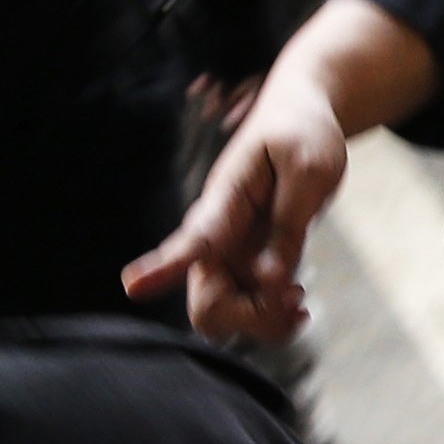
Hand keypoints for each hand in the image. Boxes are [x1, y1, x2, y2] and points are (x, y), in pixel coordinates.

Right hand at [121, 67, 349, 338]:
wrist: (298, 120)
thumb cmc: (301, 135)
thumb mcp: (310, 170)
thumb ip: (290, 226)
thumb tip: (271, 281)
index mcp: (225, 200)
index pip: (194, 239)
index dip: (164, 265)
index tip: (133, 286)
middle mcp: (217, 237)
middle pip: (207, 304)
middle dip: (250, 319)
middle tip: (298, 300)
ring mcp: (228, 254)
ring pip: (224, 315)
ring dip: (264, 323)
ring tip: (300, 305)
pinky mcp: (245, 264)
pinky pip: (247, 310)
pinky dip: (273, 318)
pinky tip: (297, 304)